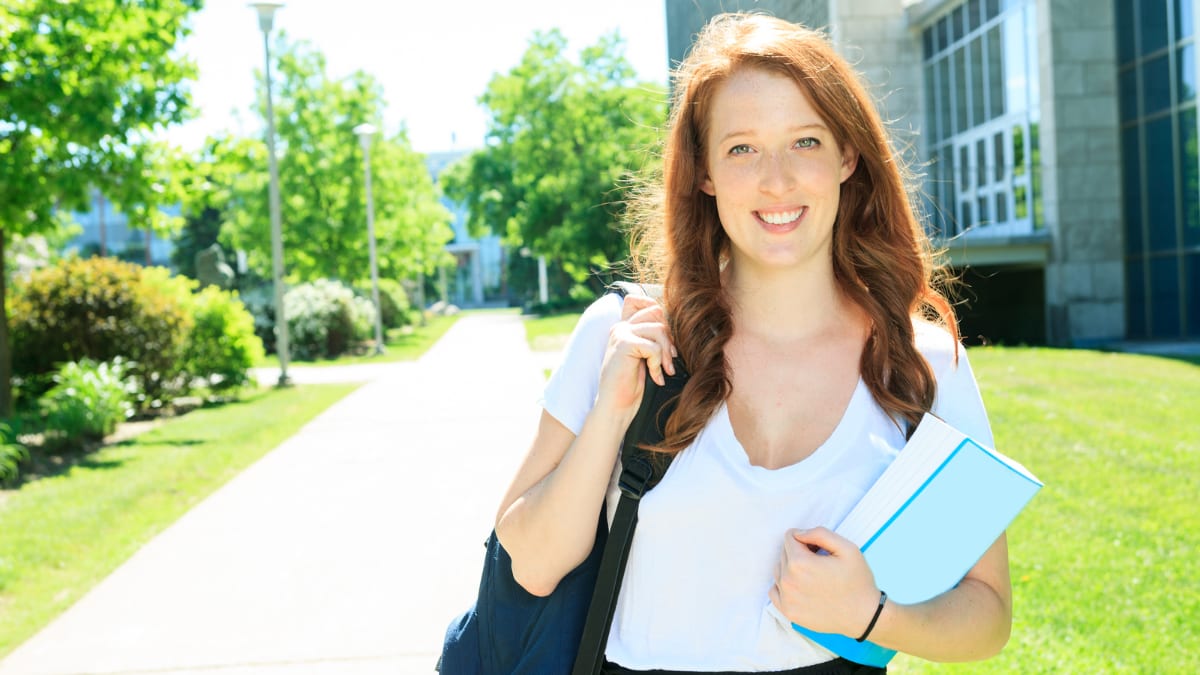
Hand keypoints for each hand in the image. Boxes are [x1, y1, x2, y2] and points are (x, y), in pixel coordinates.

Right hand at [594, 294, 676, 415]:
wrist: (616, 406)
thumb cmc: (633, 385)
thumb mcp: (646, 356)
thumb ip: (654, 338)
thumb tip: (678, 325)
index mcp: (624, 327)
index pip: (640, 299)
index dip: (658, 311)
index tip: (665, 340)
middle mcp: (621, 326)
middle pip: (656, 313)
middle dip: (669, 336)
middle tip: (670, 360)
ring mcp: (620, 333)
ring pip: (659, 330)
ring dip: (667, 354)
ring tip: (665, 371)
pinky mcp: (623, 344)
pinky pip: (654, 347)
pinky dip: (658, 364)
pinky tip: (655, 377)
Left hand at [769, 527, 880, 636]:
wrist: (864, 615)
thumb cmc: (858, 581)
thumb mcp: (847, 548)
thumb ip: (819, 533)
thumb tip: (798, 534)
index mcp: (800, 563)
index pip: (790, 537)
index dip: (807, 540)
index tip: (820, 550)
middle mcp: (788, 580)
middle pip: (784, 552)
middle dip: (800, 553)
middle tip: (820, 564)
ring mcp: (786, 598)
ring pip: (779, 570)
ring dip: (792, 568)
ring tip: (814, 576)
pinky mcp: (788, 612)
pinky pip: (775, 590)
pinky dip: (785, 585)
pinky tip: (802, 587)